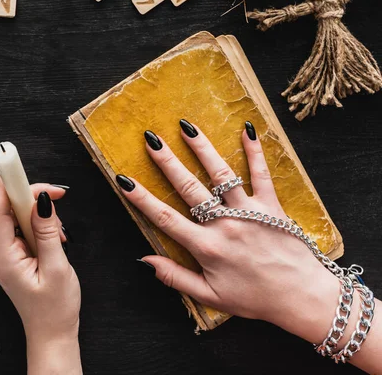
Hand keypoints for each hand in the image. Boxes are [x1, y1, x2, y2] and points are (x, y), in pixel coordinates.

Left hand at [0, 179, 81, 374]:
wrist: (53, 334)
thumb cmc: (54, 309)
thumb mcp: (57, 267)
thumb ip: (48, 232)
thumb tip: (42, 200)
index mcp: (4, 257)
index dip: (7, 185)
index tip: (14, 165)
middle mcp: (0, 253)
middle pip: (8, 210)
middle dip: (32, 197)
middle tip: (57, 194)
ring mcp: (7, 255)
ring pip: (19, 219)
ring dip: (40, 216)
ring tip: (61, 234)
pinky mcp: (17, 256)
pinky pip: (25, 230)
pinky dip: (41, 228)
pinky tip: (57, 241)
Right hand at [118, 121, 380, 371]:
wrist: (301, 297)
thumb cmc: (255, 299)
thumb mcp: (211, 297)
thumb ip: (175, 278)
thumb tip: (144, 260)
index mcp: (207, 248)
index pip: (166, 218)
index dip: (142, 199)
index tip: (124, 180)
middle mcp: (225, 224)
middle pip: (190, 188)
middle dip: (167, 162)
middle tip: (152, 140)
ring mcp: (249, 212)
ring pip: (222, 174)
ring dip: (203, 149)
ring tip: (187, 126)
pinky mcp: (272, 206)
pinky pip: (262, 174)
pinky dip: (255, 152)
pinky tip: (248, 129)